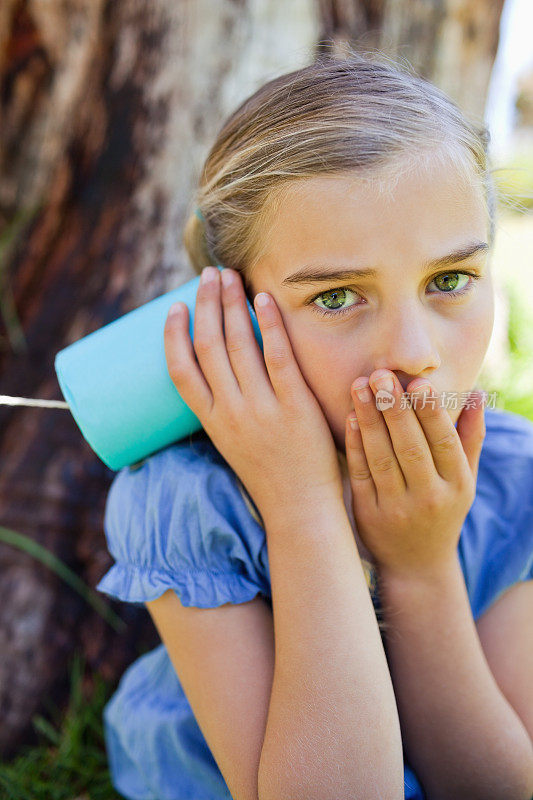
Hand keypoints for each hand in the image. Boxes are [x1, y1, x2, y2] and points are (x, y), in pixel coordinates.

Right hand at [163, 266, 343, 518]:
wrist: (300, 509)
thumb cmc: (268, 474)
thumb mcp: (232, 443)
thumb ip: (225, 409)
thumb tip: (224, 371)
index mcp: (210, 421)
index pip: (179, 370)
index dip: (173, 334)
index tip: (177, 305)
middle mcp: (229, 412)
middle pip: (208, 346)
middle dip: (206, 303)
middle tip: (209, 274)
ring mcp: (261, 409)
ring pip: (237, 344)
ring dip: (232, 304)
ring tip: (231, 276)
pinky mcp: (294, 406)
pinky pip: (278, 357)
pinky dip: (268, 325)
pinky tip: (265, 299)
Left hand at [344, 370, 485, 578]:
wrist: (416, 564)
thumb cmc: (443, 510)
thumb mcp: (465, 478)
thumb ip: (470, 436)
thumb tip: (476, 393)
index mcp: (457, 485)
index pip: (444, 443)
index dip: (430, 412)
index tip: (417, 382)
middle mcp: (428, 497)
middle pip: (410, 447)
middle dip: (395, 408)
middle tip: (380, 374)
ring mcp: (396, 508)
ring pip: (381, 457)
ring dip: (370, 419)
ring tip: (360, 386)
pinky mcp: (367, 513)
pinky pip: (360, 473)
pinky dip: (354, 445)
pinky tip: (351, 417)